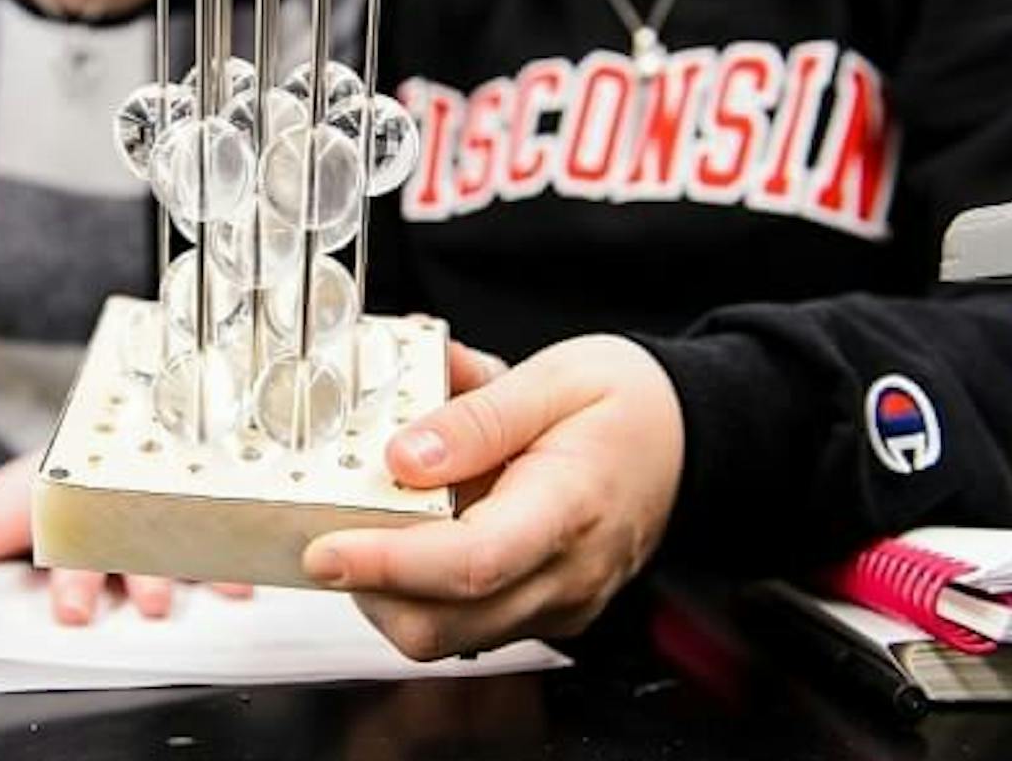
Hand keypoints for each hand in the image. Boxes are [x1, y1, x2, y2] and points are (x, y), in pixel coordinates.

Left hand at [0, 455, 252, 622]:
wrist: (134, 418)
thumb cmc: (66, 476)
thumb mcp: (1, 503)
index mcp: (36, 496)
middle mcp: (91, 505)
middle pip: (79, 537)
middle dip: (78, 574)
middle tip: (72, 609)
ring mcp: (143, 516)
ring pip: (148, 540)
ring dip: (153, 572)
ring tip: (152, 603)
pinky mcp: (188, 526)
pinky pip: (211, 543)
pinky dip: (225, 566)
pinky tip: (231, 589)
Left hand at [302, 336, 683, 659]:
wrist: (686, 436)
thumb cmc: (627, 403)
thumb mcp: (553, 378)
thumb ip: (475, 418)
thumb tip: (402, 458)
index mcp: (570, 508)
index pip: (469, 564)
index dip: (387, 564)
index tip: (325, 551)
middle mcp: (565, 575)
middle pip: (445, 623)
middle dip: (370, 590)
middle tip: (325, 535)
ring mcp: (557, 602)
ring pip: (448, 634)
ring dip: (390, 593)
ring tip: (375, 521)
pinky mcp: (544, 609)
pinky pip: (467, 622)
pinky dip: (422, 590)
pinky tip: (417, 531)